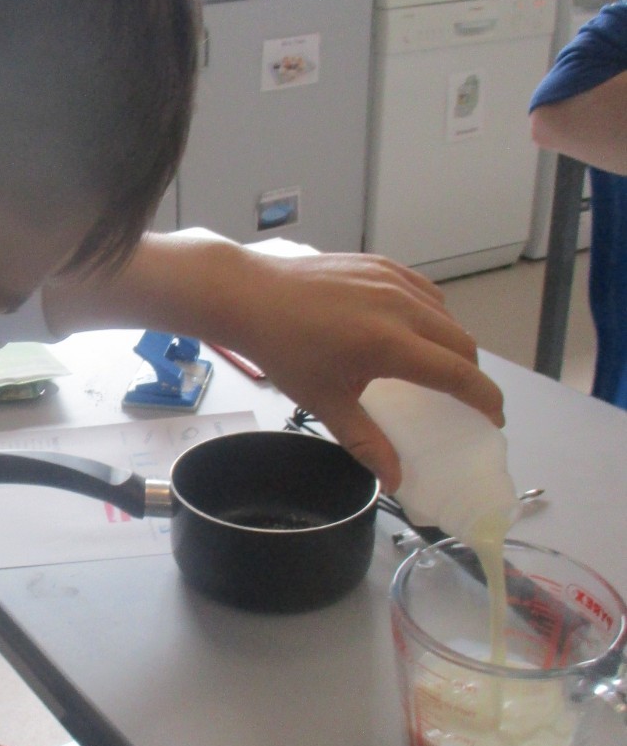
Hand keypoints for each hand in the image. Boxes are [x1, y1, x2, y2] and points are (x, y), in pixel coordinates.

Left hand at [43, 230, 504, 492]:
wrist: (251, 296)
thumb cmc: (285, 351)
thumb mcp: (325, 403)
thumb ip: (366, 442)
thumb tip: (395, 481)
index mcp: (391, 344)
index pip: (458, 373)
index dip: (484, 398)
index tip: (494, 418)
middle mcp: (401, 307)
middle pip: (461, 342)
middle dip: (471, 373)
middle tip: (466, 399)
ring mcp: (392, 279)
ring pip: (445, 314)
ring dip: (452, 342)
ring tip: (441, 366)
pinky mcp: (381, 264)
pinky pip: (424, 291)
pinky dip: (432, 313)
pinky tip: (418, 330)